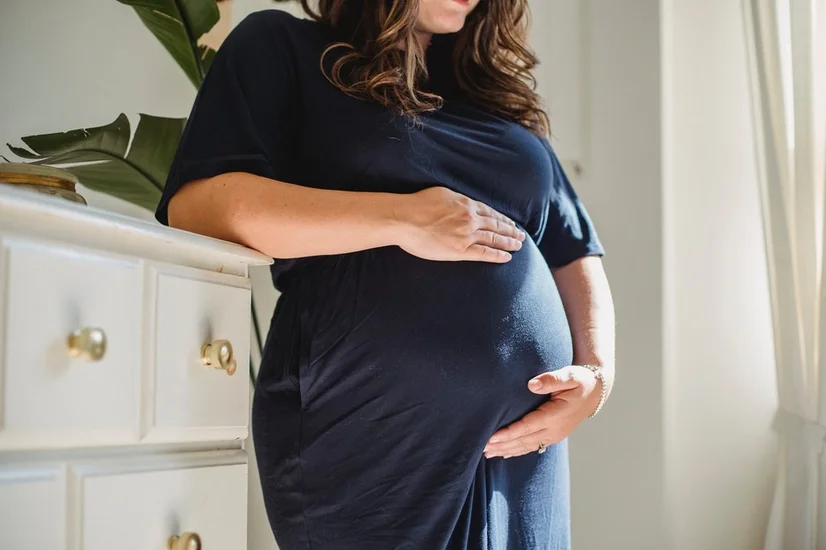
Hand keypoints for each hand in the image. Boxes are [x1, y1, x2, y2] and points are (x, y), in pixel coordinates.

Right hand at [394, 187, 525, 262]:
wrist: (405, 218)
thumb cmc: (417, 204)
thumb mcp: (442, 193)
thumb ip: (457, 199)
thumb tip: (463, 203)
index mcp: (466, 204)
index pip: (490, 212)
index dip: (502, 219)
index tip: (510, 223)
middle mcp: (471, 219)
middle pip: (496, 226)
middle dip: (510, 231)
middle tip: (521, 236)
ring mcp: (467, 235)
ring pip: (493, 239)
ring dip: (508, 243)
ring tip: (518, 246)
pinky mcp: (460, 250)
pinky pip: (484, 253)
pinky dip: (497, 256)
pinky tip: (507, 258)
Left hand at [483, 365, 606, 458]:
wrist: (595, 393)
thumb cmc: (580, 381)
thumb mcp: (570, 375)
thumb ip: (551, 379)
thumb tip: (531, 384)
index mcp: (555, 415)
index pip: (527, 427)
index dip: (508, 434)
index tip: (491, 437)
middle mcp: (554, 430)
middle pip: (523, 440)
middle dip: (502, 445)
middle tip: (481, 448)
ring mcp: (554, 435)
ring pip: (526, 446)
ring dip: (507, 450)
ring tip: (487, 453)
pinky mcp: (553, 436)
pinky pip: (532, 446)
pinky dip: (517, 450)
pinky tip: (504, 453)